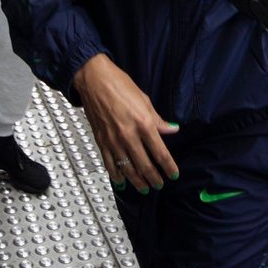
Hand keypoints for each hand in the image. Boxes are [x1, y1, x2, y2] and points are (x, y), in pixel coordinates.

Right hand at [72, 54, 179, 192]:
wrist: (94, 79)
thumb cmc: (120, 85)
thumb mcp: (144, 100)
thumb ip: (158, 119)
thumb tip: (172, 129)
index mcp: (143, 123)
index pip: (160, 152)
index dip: (169, 167)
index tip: (174, 174)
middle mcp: (129, 135)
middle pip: (145, 165)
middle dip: (154, 178)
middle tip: (159, 184)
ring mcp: (113, 140)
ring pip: (128, 169)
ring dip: (137, 181)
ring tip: (145, 188)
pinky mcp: (101, 141)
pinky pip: (109, 164)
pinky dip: (116, 175)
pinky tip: (122, 181)